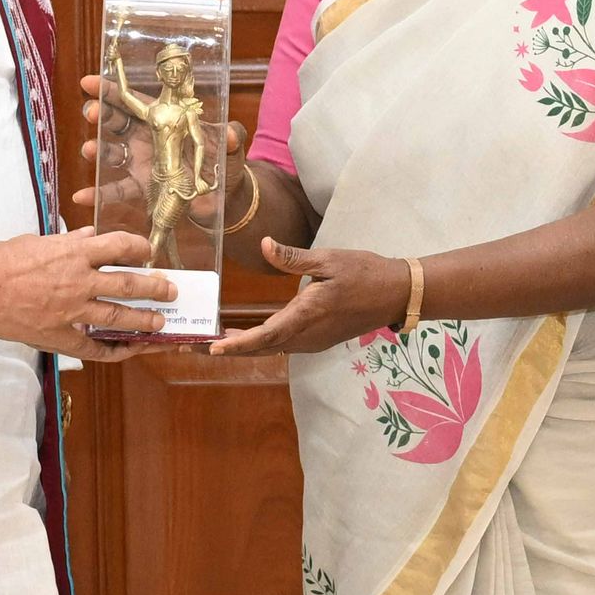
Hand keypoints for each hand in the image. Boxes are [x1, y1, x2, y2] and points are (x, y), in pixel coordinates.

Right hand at [0, 227, 179, 359]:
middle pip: (129, 283)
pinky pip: (94, 346)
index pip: (119, 246)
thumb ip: (69, 241)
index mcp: (74, 252)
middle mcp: (79, 280)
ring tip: (161, 322)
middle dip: (155, 287)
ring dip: (145, 320)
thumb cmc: (0, 261)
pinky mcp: (59, 335)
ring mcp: (71, 310)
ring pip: (120, 316)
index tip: (148, 251)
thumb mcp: (38, 241)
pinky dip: (113, 350)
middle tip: (172, 290)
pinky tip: (128, 350)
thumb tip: (90, 235)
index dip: (140, 248)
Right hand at [69, 74, 240, 218]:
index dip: (113, 90)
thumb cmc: (225, 163)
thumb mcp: (230, 147)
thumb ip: (231, 138)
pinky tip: (83, 196)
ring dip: (97, 150)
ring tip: (89, 150)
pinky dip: (98, 194)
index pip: (136, 101)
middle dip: (100, 114)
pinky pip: (116, 190)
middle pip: (117, 122)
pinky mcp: (141, 187)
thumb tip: (232, 133)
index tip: (90, 82)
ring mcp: (141, 163)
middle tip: (90, 112)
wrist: (225, 197)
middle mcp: (147, 139)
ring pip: (112, 152)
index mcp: (165, 121)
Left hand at [207, 239, 409, 357]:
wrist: (396, 293)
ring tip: (217, 340)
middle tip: (199, 345)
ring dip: (246, 348)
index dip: (238, 344)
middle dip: (231, 349)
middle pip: (263, 348)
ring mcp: (315, 341)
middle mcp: (308, 334)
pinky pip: (285, 346)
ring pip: (273, 350)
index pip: (266, 335)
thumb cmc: (365, 271)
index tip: (213, 348)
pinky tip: (250, 336)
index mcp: (308, 313)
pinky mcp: (319, 340)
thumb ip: (292, 257)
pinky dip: (264, 344)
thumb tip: (264, 244)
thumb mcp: (328, 258)